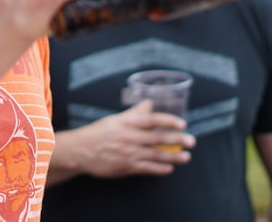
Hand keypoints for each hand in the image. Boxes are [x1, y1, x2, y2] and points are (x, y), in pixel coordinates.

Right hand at [58, 100, 195, 177]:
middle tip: (191, 141)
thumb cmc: (99, 132)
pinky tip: (169, 169)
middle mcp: (128, 137)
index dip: (168, 121)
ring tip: (186, 157)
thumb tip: (150, 102)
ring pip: (155, 155)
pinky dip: (159, 169)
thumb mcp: (116, 119)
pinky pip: (146, 168)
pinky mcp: (125, 167)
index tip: (182, 123)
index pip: (151, 120)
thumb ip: (135, 113)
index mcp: (126, 123)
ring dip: (172, 157)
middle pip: (157, 138)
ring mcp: (127, 153)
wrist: (80, 150)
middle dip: (176, 140)